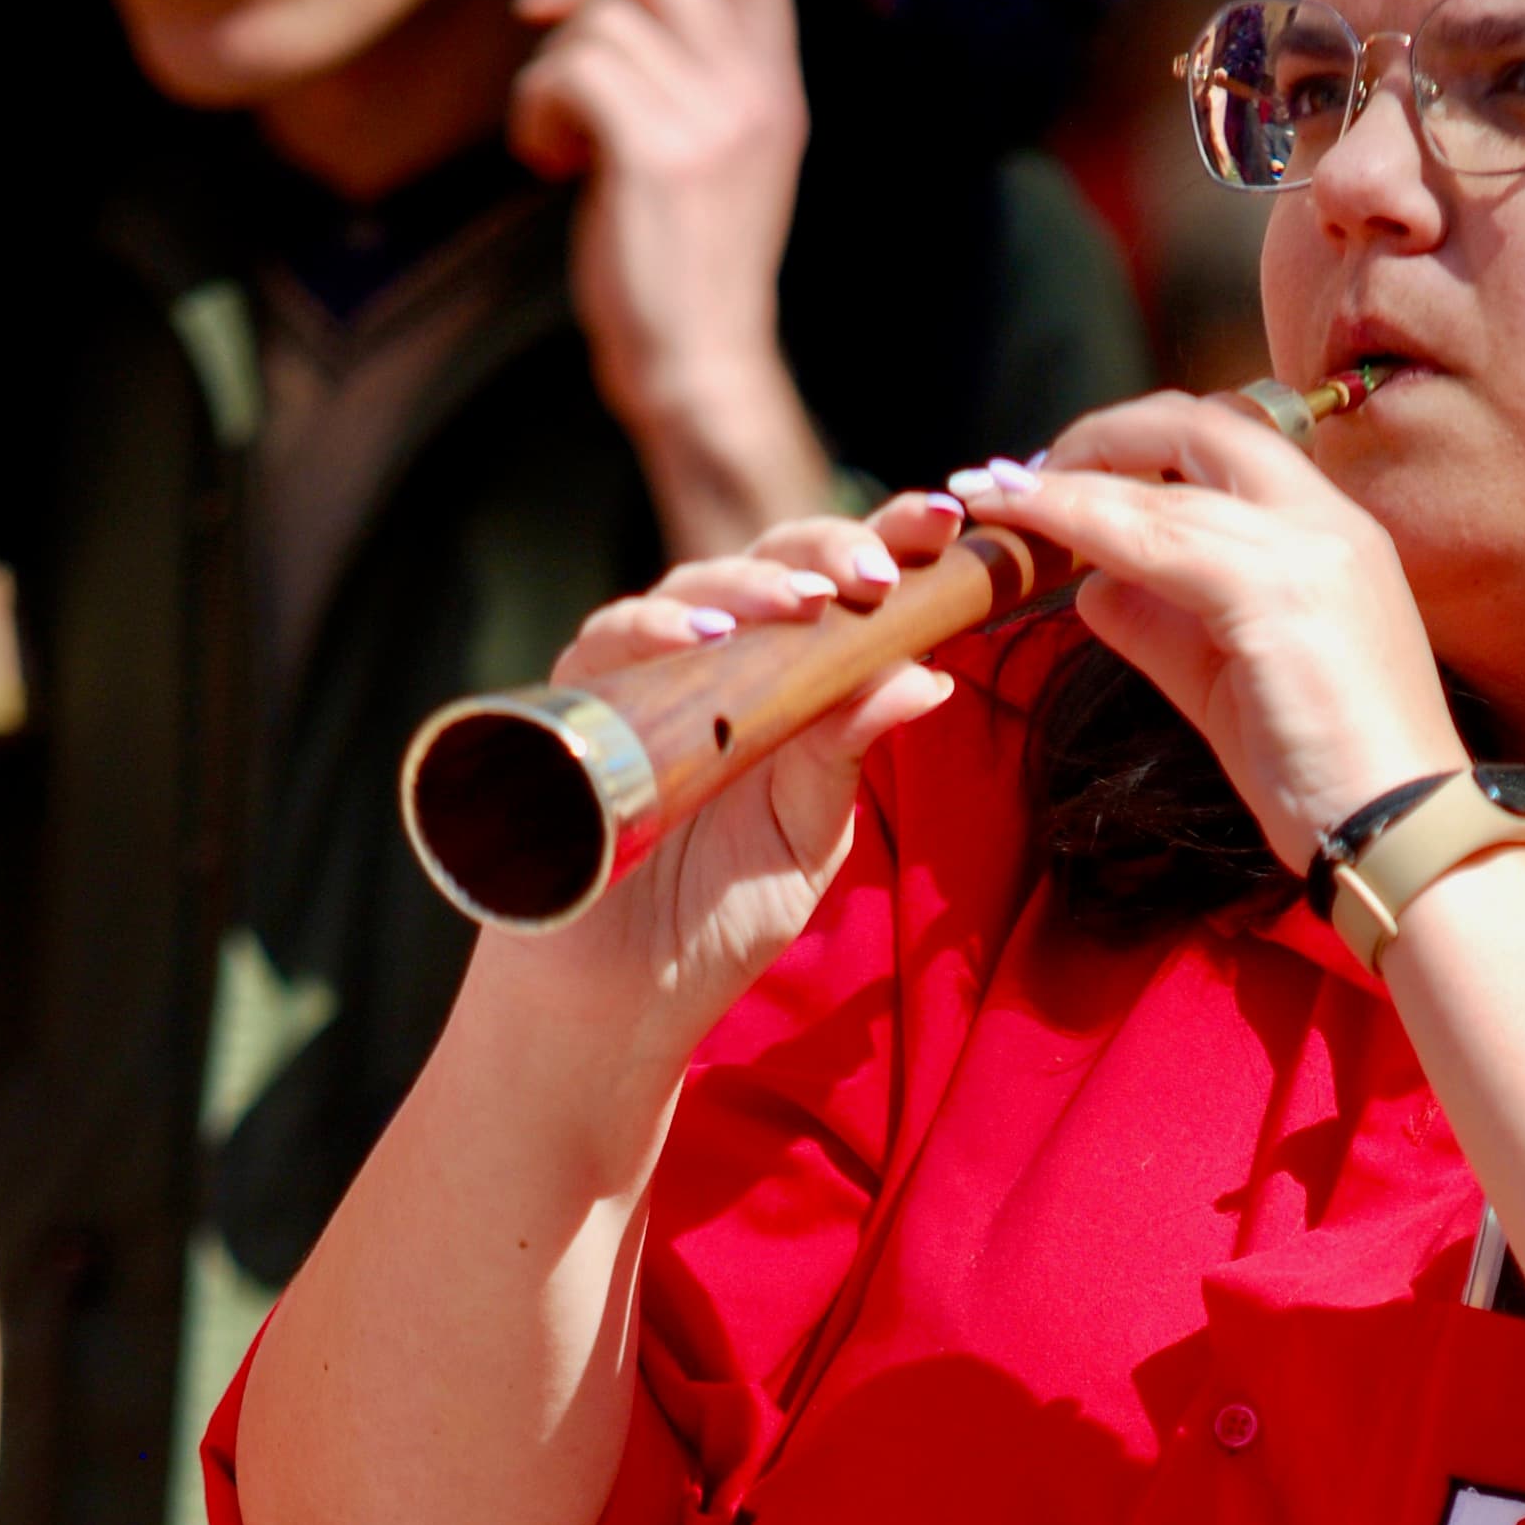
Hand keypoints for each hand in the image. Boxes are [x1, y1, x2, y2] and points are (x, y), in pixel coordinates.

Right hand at [464, 489, 965, 1136]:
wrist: (619, 1000)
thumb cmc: (715, 919)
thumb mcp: (805, 837)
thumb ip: (848, 755)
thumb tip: (930, 675)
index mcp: (791, 683)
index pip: (841, 591)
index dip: (890, 544)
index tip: (948, 525)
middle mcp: (719, 663)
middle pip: (774, 566)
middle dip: (833, 552)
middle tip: (881, 569)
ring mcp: (645, 676)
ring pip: (697, 589)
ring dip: (756, 586)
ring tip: (807, 602)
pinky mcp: (575, 705)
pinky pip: (609, 643)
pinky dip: (652, 631)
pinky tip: (702, 638)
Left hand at [508, 0, 825, 552]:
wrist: (699, 371)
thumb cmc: (685, 274)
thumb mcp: (714, 161)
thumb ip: (692, 81)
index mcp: (778, 93)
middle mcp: (755, 95)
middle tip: (544, 28)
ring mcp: (710, 122)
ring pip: (603, 18)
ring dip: (550, 65)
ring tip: (556, 135)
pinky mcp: (653, 155)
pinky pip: (570, 70)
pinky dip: (535, 106)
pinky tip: (545, 161)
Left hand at [952, 393, 1463, 871]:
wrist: (1396, 832)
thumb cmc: (1324, 771)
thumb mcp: (1228, 681)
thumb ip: (1162, 623)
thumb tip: (1089, 585)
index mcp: (1331, 532)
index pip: (1228, 442)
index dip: (1139, 443)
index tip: (1068, 471)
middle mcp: (1326, 521)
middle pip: (1198, 426)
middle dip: (1102, 437)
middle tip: (1023, 475)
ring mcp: (1307, 550)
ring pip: (1162, 487)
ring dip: (1066, 483)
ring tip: (994, 494)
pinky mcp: (1277, 593)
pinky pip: (1153, 538)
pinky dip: (1076, 521)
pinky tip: (1025, 522)